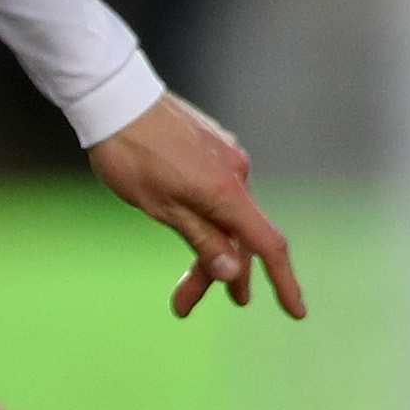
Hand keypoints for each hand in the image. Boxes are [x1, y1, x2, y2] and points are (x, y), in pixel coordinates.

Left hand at [87, 94, 304, 321]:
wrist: (113, 96)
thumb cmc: (130, 154)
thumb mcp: (160, 207)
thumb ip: (201, 239)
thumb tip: (232, 272)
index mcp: (226, 191)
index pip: (268, 245)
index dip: (285, 282)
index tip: (297, 313)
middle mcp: (236, 171)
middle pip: (239, 236)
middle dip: (216, 274)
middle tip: (183, 305)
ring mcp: (225, 155)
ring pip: (226, 213)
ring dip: (209, 248)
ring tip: (185, 280)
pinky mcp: (212, 144)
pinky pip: (219, 190)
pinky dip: (208, 217)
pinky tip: (190, 226)